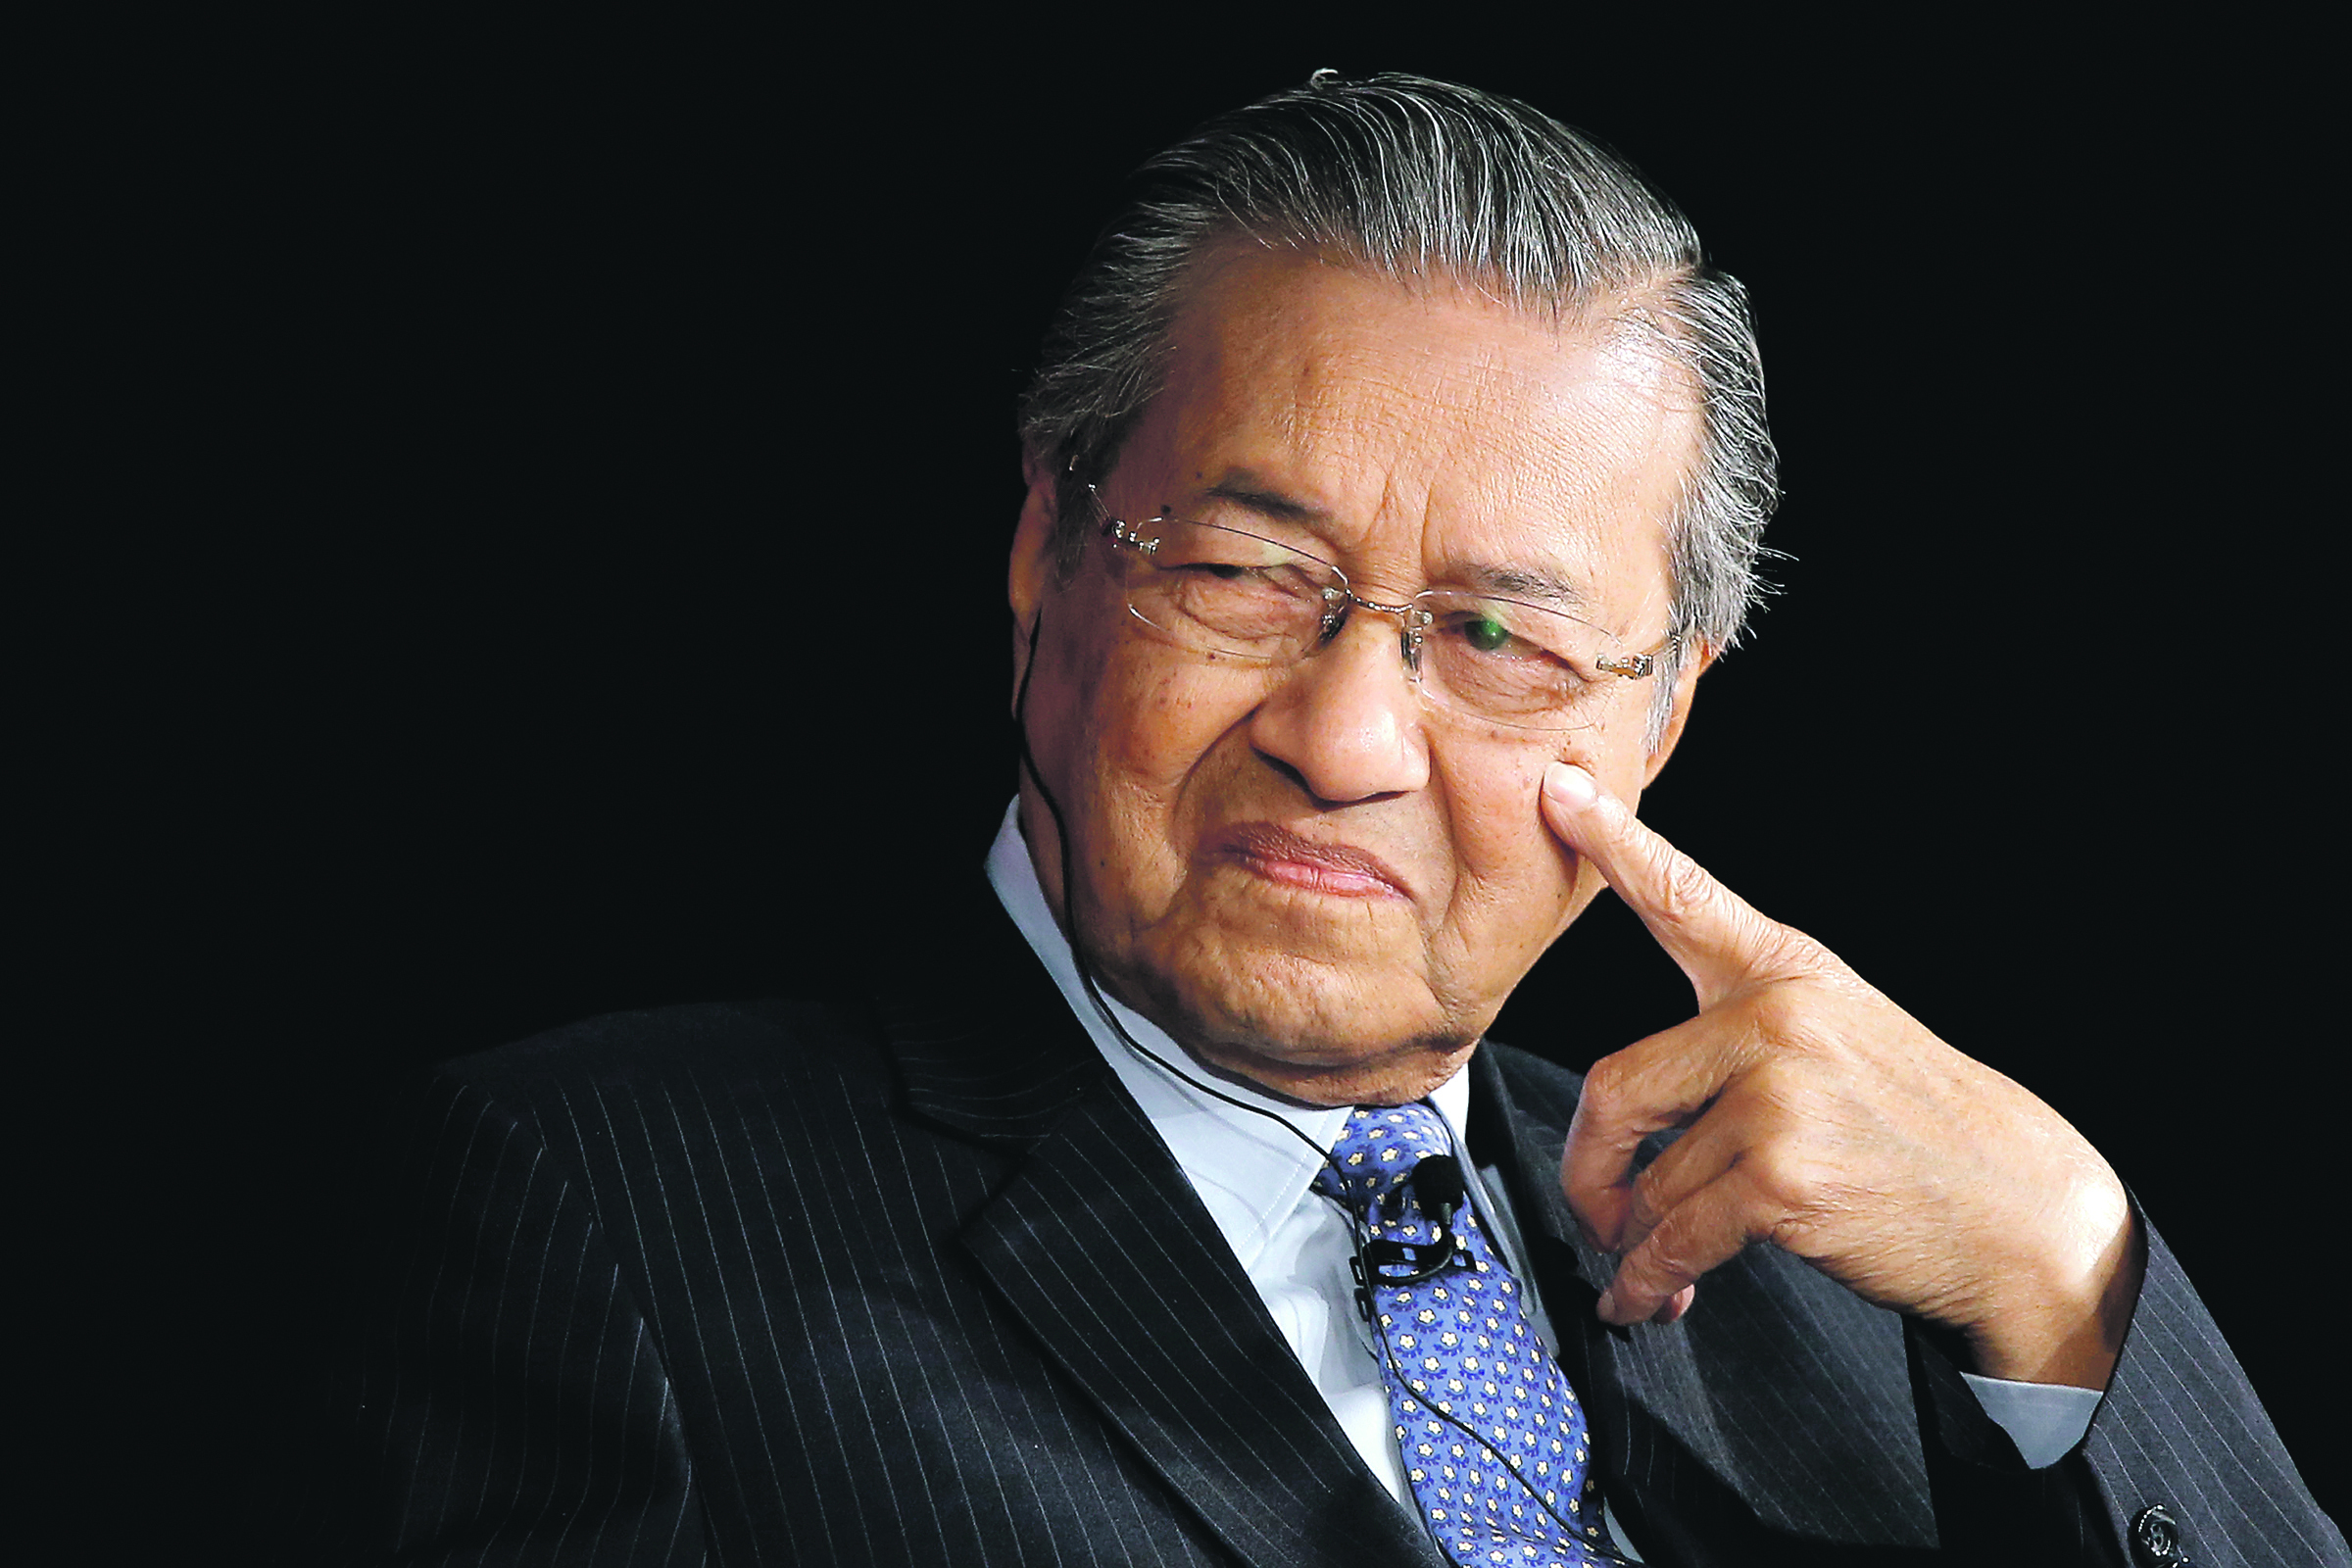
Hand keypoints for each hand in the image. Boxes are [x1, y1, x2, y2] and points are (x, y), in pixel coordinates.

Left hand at [1539, 763, 2142, 1387]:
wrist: (2026, 1212)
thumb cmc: (1926, 1133)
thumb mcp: (1843, 1041)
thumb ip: (1743, 1042)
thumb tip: (1633, 1115)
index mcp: (1788, 973)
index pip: (1681, 894)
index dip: (1611, 840)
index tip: (1555, 792)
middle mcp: (1778, 1018)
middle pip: (1617, 1088)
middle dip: (1593, 1170)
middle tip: (1600, 1211)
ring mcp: (1780, 1094)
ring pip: (1646, 1179)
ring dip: (1633, 1240)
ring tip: (1648, 1264)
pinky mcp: (1782, 1174)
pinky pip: (1673, 1235)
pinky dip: (1647, 1277)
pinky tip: (1650, 1293)